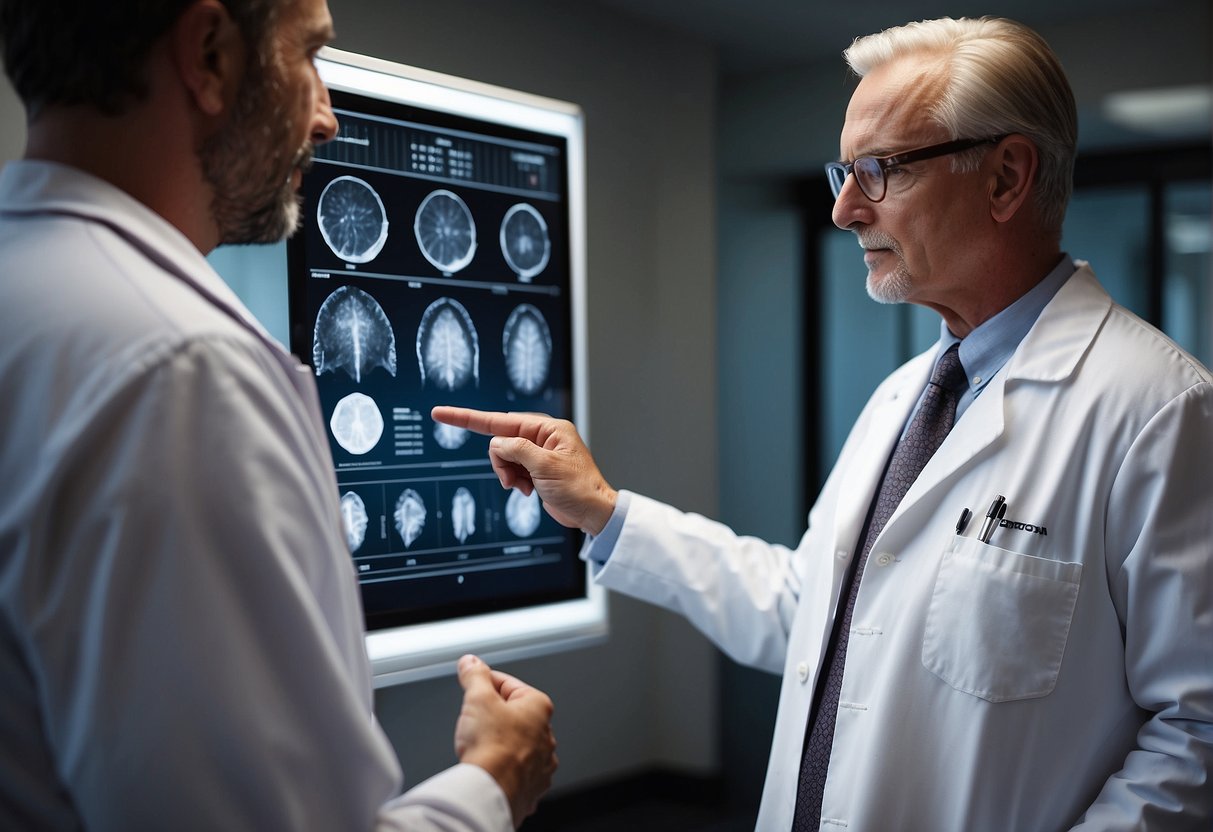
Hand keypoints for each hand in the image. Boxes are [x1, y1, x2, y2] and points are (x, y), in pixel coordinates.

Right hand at [431, 407, 616, 535]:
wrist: (592, 513)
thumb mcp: (545, 467)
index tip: (440, 413)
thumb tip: (497, 444)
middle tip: (515, 479)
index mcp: (548, 429)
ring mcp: (538, 453)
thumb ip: (516, 450)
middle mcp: (542, 437)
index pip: (499, 419)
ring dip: (508, 475)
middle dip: (501, 462)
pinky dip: (514, 482)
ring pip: (503, 458)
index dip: (466, 418)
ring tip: (525, 487)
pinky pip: (511, 470)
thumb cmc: (578, 488)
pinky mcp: (535, 469)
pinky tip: (530, 491)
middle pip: (499, 441)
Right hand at [454, 655, 557, 826]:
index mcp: (538, 708)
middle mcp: (546, 735)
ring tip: (480, 747)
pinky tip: (489, 768)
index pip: (508, 684)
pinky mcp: (532, 788)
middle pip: (513, 715)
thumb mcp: (478, 698)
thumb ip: (474, 675)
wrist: (492, 791)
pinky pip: (517, 772)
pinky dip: (504, 769)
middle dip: (492, 716)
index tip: (473, 684)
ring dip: (500, 743)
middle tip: (474, 720)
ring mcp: (542, 764)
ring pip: (517, 745)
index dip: (485, 683)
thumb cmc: (491, 747)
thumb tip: (471, 662)